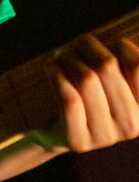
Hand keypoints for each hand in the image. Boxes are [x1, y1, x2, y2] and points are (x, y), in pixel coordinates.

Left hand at [53, 35, 138, 152]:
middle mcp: (132, 125)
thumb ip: (122, 59)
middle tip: (72, 47)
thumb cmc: (89, 92)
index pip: (138, 64)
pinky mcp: (79, 141)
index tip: (106, 45)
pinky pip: (70, 99)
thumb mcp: (112, 77)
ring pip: (86, 79)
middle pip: (107, 66)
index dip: (121, 46)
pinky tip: (51, 70)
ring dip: (67, 58)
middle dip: (85, 47)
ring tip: (60, 57)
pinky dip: (57, 76)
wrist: (58, 130)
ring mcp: (106, 136)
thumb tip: (120, 40)